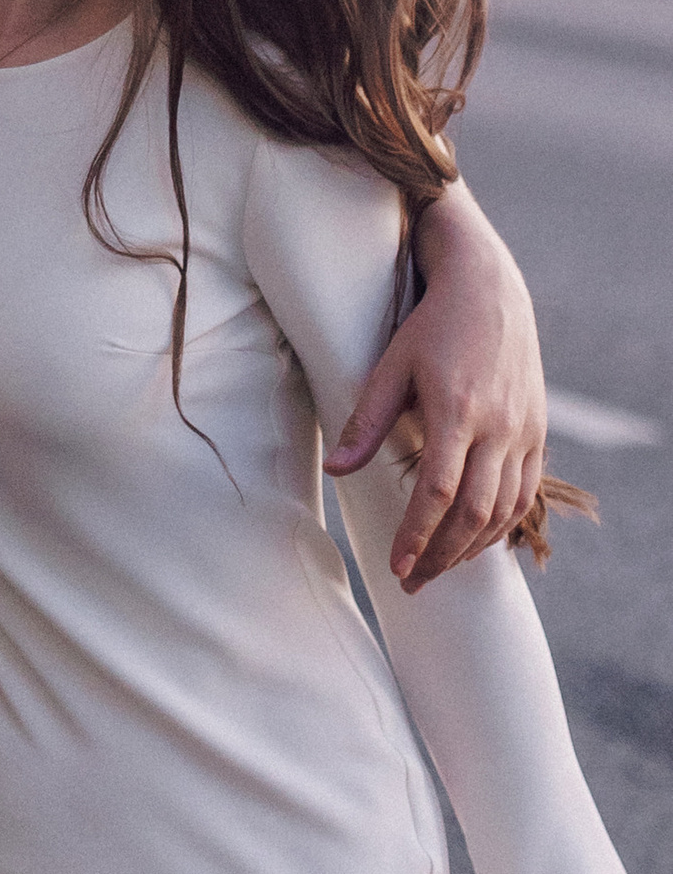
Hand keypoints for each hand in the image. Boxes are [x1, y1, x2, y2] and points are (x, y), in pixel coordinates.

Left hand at [325, 182, 544, 590]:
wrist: (488, 290)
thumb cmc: (428, 325)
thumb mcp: (389, 364)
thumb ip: (366, 420)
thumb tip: (336, 469)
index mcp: (454, 410)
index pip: (437, 492)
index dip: (418, 535)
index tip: (398, 569)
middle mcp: (497, 428)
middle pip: (474, 513)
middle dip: (442, 555)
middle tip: (413, 583)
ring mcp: (524, 433)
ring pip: (504, 511)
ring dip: (471, 547)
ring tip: (437, 567)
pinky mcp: (538, 434)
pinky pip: (523, 494)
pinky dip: (500, 525)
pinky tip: (472, 538)